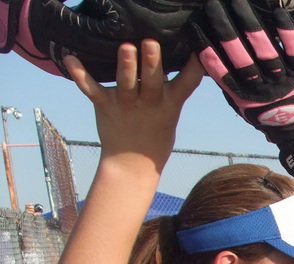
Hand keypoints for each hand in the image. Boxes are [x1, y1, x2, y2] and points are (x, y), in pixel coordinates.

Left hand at [64, 40, 203, 172]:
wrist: (132, 164)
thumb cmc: (154, 135)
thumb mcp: (169, 114)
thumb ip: (170, 90)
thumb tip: (172, 61)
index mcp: (170, 104)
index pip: (186, 84)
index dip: (194, 67)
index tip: (198, 51)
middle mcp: (150, 103)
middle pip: (154, 81)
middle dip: (153, 62)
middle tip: (151, 43)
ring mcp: (127, 105)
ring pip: (126, 83)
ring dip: (126, 66)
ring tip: (126, 48)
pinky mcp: (106, 106)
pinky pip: (91, 89)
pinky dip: (79, 75)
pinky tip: (70, 58)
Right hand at [191, 0, 293, 174]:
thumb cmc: (270, 113)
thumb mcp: (245, 105)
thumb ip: (229, 83)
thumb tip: (208, 57)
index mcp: (245, 97)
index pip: (223, 71)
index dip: (209, 50)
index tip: (197, 27)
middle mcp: (263, 88)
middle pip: (242, 59)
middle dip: (226, 32)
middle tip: (213, 6)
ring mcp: (285, 80)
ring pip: (266, 51)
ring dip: (251, 26)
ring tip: (238, 2)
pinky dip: (287, 32)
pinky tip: (278, 13)